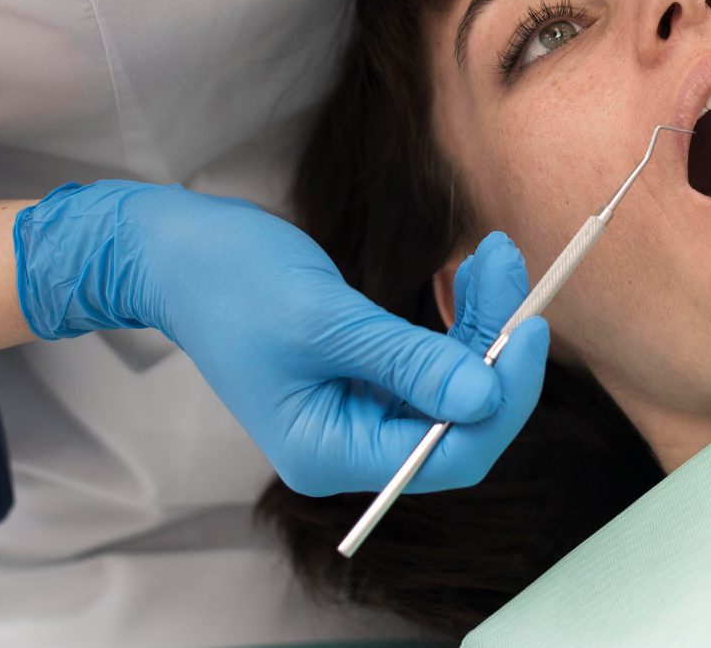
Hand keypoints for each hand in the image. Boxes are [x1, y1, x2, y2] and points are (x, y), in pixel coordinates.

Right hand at [12, 181, 547, 494]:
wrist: (180, 254)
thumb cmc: (233, 282)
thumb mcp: (325, 319)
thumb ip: (406, 361)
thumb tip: (484, 396)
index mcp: (328, 451)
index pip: (445, 456)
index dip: (498, 399)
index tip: (530, 330)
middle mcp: (350, 445)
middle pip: (460, 423)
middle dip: (497, 352)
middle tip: (515, 273)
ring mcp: (362, 412)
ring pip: (455, 384)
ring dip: (486, 323)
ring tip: (495, 254)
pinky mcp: (372, 376)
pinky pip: (437, 360)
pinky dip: (462, 319)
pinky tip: (474, 272)